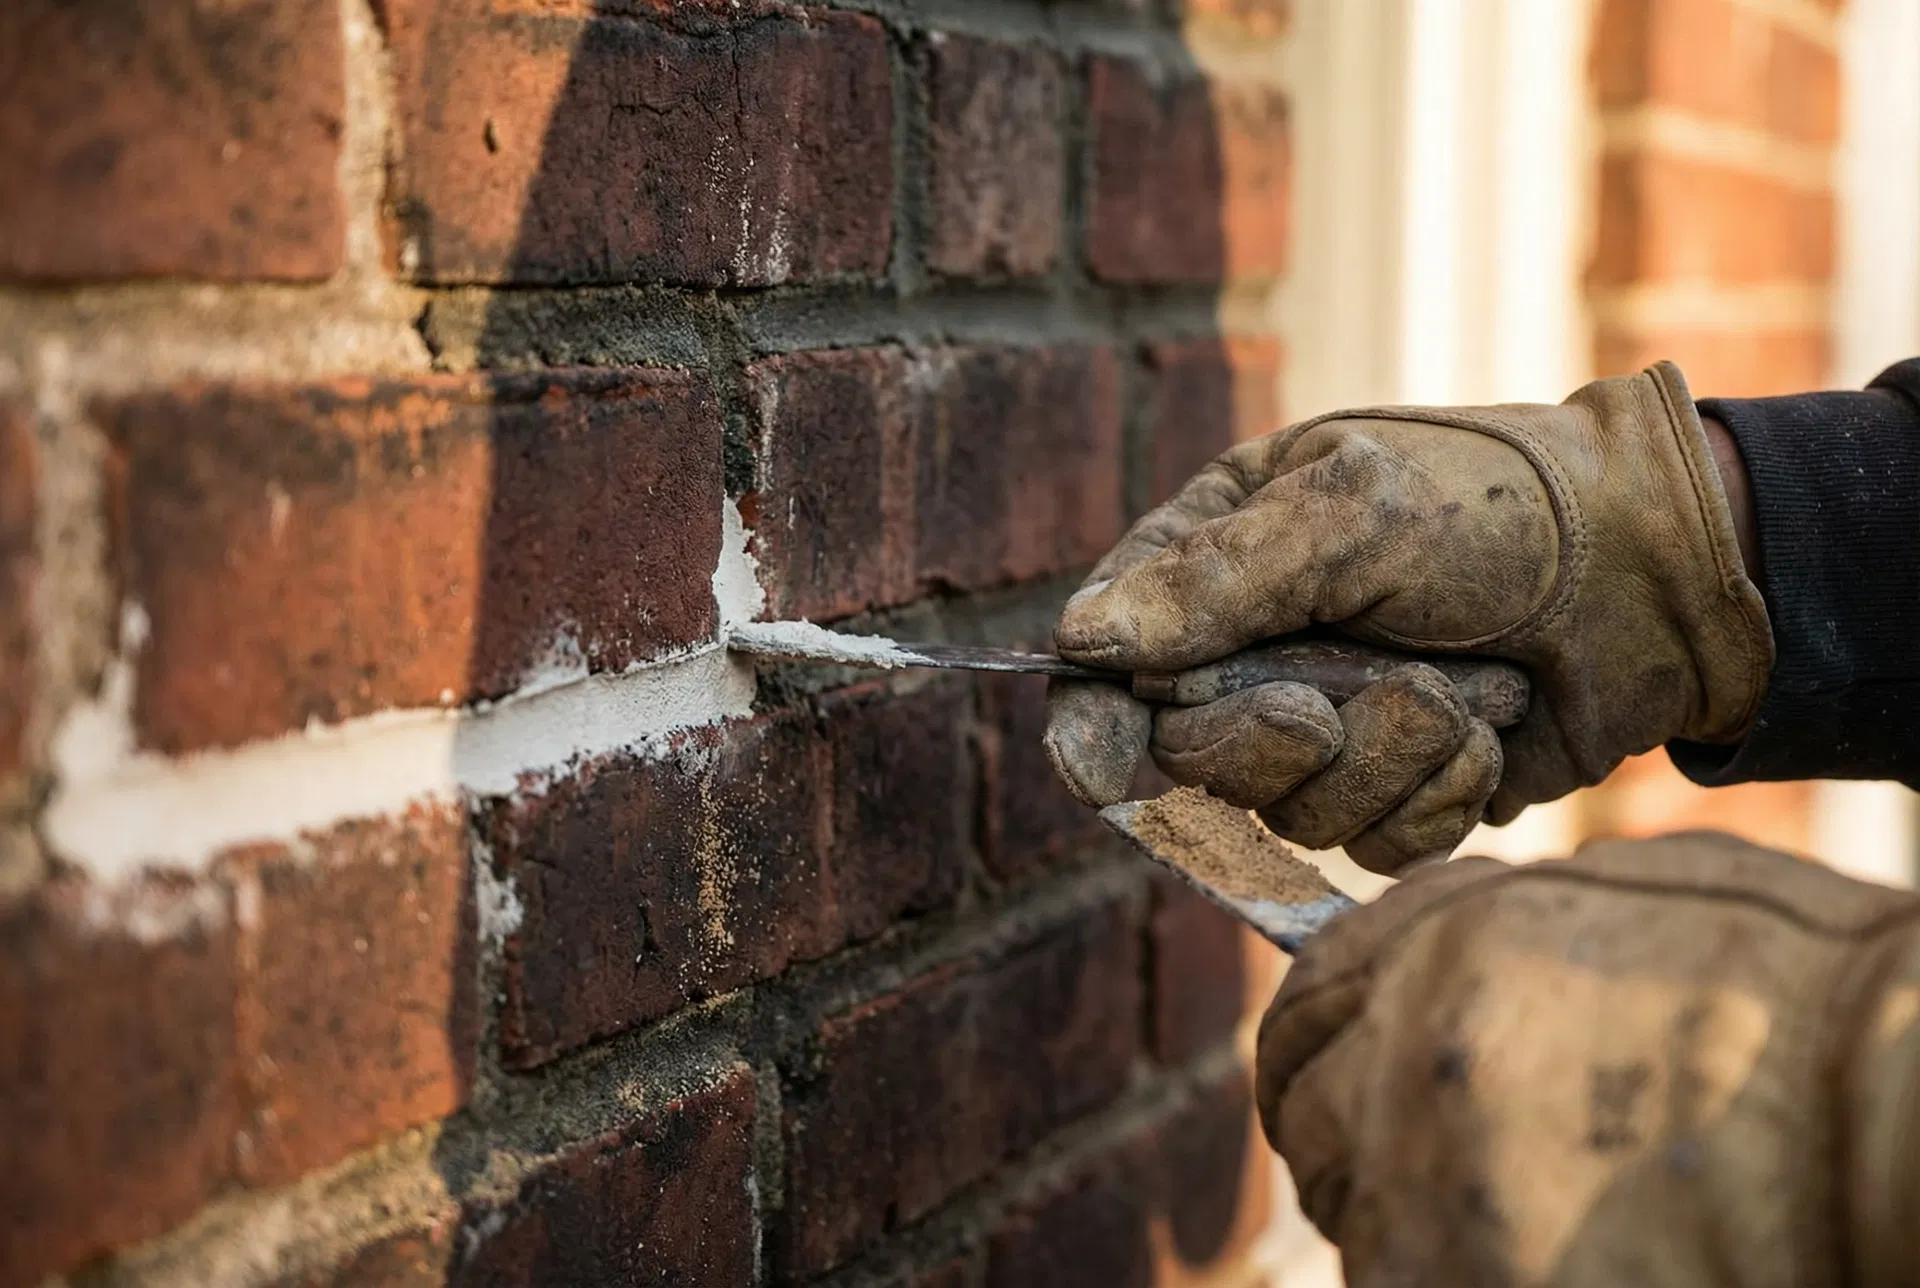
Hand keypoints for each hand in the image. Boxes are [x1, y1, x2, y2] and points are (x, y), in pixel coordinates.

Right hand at [1045, 362, 1770, 871]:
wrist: (1658, 571)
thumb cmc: (1502, 508)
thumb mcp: (1354, 512)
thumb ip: (1216, 579)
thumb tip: (1080, 641)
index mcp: (1219, 556)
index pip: (1108, 659)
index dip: (1093, 724)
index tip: (1102, 767)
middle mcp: (1259, 650)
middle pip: (1189, 757)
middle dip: (1274, 735)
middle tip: (1335, 694)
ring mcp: (1330, 728)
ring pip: (1291, 812)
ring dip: (1386, 754)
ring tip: (1458, 685)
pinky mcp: (1402, 792)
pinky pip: (1376, 844)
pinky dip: (1440, 792)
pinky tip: (1490, 727)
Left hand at [1257, 833, 1919, 1286]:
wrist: (1908, 1114)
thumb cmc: (1812, 999)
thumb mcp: (1645, 894)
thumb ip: (1506, 923)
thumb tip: (1433, 955)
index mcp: (1449, 946)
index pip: (1311, 999)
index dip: (1317, 1041)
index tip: (1329, 1074)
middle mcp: (1418, 1056)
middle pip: (1315, 1114)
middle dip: (1355, 1139)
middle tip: (1429, 1168)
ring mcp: (1437, 1184)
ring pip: (1365, 1221)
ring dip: (1415, 1225)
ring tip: (1526, 1224)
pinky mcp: (1467, 1285)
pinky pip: (1409, 1283)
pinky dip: (1456, 1274)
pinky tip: (1549, 1263)